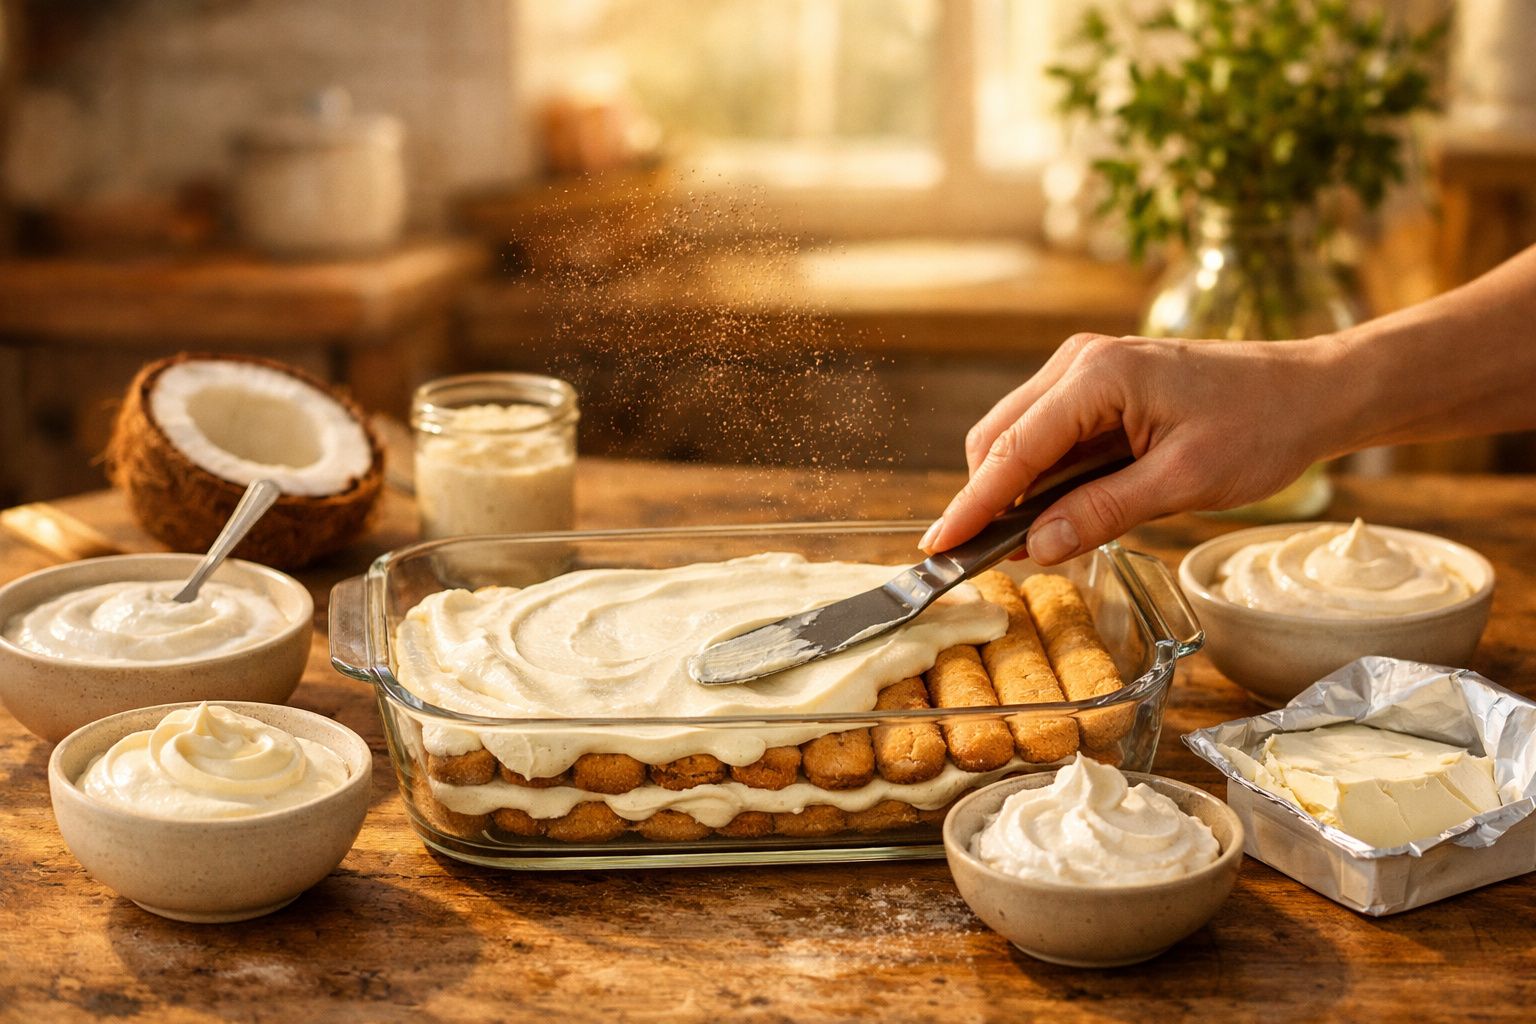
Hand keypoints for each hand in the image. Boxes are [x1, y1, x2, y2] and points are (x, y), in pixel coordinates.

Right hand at [920, 333, 1347, 562]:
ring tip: (1029, 542)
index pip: (1013, 450)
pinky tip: (1057, 512)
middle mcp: (1079, 363)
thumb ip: (1103, 512)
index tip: (938, 546)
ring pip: (1018, 437)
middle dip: (987, 498)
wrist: (1310, 392)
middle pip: (1000, 438)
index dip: (972, 505)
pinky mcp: (1098, 388)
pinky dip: (1042, 476)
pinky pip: (1048, 435)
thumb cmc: (1260, 427)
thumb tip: (1038, 546)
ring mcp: (1086, 371)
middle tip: (987, 558)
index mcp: (1098, 377)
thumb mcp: (1183, 481)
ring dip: (1015, 489)